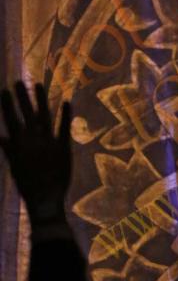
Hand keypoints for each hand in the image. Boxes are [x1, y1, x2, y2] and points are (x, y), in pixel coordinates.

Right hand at [0, 81, 71, 224]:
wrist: (46, 200)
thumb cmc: (28, 185)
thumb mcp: (15, 167)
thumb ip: (10, 150)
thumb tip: (1, 137)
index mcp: (20, 145)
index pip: (11, 121)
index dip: (8, 105)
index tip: (4, 90)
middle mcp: (33, 141)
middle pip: (27, 115)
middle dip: (22, 98)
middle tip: (18, 81)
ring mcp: (49, 143)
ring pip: (44, 117)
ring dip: (41, 101)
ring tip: (38, 85)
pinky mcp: (64, 148)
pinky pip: (64, 129)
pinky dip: (66, 115)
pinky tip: (67, 101)